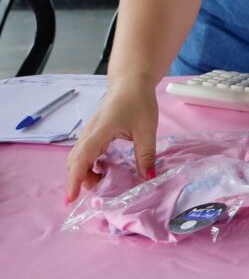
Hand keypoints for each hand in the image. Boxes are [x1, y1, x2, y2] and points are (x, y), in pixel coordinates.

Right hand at [65, 78, 158, 203]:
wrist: (131, 81)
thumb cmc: (139, 100)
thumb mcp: (147, 129)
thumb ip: (146, 154)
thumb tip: (148, 178)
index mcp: (100, 130)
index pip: (82, 158)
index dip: (75, 179)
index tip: (71, 198)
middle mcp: (90, 132)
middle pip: (75, 161)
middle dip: (81, 179)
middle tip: (101, 190)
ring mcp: (90, 131)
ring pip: (79, 157)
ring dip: (86, 172)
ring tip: (105, 181)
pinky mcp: (93, 132)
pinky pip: (85, 152)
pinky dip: (89, 164)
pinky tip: (105, 168)